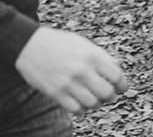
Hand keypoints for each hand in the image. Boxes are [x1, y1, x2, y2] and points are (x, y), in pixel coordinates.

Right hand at [14, 26, 128, 112]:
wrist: (30, 45)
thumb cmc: (59, 43)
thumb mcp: (84, 44)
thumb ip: (100, 57)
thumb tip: (116, 71)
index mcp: (92, 55)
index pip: (116, 76)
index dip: (123, 85)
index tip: (123, 88)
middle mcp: (82, 70)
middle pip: (107, 93)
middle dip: (111, 96)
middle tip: (109, 94)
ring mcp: (69, 83)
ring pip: (93, 103)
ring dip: (97, 103)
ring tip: (95, 98)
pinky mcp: (56, 93)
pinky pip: (76, 109)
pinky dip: (82, 108)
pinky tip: (81, 102)